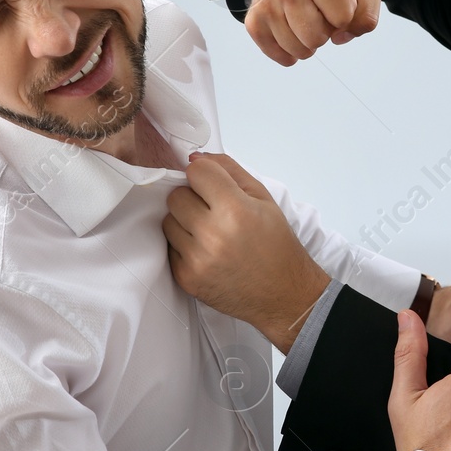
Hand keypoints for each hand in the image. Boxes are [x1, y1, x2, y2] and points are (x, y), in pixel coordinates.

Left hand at [163, 152, 329, 352]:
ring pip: (168, 221)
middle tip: (212, 210)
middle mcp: (214, 235)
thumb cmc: (275, 243)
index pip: (196, 172)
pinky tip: (206, 251)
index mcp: (236, 210)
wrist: (282, 292)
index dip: (204, 175)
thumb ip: (229, 170)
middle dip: (192, 198)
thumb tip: (195, 158)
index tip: (212, 184)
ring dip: (185, 222)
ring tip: (209, 232)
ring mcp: (197, 259)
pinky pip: (169, 248)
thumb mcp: (263, 198)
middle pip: (176, 196)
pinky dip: (184, 246)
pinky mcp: (186, 278)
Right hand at [245, 0, 382, 65]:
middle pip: (318, 38)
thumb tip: (339, 38)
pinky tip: (293, 31)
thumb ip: (367, 13)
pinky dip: (292, 52)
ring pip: (301, 51)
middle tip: (320, 10)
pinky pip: (281, 57)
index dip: (347, 15)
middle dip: (326, 30)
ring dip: (310, 42)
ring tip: (307, 18)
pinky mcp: (254, 20)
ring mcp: (265, 1)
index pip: (344, 17)